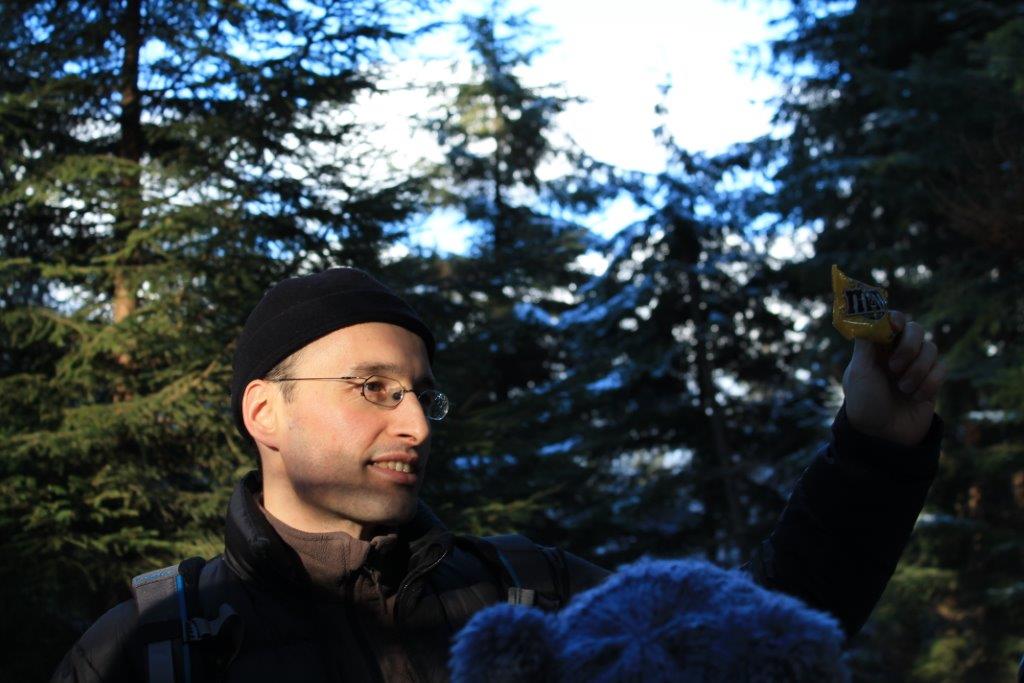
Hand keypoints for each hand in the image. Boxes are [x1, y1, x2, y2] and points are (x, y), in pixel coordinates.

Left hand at [842, 310, 946, 445]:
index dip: (895, 319)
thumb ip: (866, 344)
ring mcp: (915, 366)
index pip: (890, 321)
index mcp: (876, 348)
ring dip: (918, 369)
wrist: (883, 436)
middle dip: (909, 346)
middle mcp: (896, 353)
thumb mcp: (859, 372)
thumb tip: (871, 317)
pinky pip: (941, 369)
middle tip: (894, 366)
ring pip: (931, 348)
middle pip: (915, 330)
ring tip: (902, 389)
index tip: (895, 327)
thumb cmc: (865, 403)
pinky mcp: (931, 381)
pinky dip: (929, 383)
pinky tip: (916, 397)